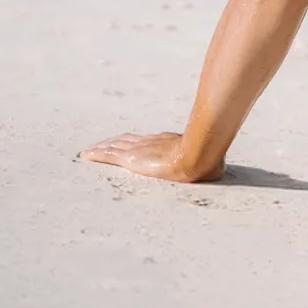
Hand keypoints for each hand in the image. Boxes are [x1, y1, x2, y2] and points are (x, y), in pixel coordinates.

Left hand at [79, 131, 219, 182]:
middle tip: (103, 145)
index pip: (147, 141)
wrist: (200, 154)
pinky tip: (87, 155)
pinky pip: (108, 156)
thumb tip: (220, 166)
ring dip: (102, 149)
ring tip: (91, 152)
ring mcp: (140, 149)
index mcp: (167, 143)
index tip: (128, 143)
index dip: (135, 142)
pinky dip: (97, 155)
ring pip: (114, 147)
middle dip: (114, 143)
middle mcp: (151, 142)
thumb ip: (208, 162)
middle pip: (127, 140)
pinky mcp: (131, 159)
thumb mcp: (208, 160)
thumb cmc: (209, 159)